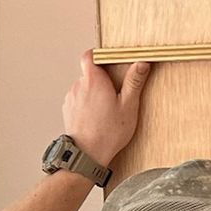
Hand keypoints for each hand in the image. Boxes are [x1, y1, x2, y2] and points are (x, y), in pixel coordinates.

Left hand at [62, 51, 151, 165]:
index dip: (99, 55)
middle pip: (89, 72)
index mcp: (94, 80)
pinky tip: (98, 117)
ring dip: (94, 93)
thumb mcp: (128, 106)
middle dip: (103, 79)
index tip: (111, 60)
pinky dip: (87, 104)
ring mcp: (71, 98)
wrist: (87, 155)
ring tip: (108, 109)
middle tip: (116, 92)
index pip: (89, 55)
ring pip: (84, 87)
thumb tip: (141, 63)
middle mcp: (79, 86)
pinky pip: (79, 100)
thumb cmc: (107, 133)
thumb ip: (134, 82)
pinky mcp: (68, 110)